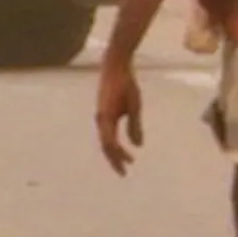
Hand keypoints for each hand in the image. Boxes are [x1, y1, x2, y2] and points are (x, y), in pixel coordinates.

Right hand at [95, 59, 143, 175]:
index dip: (118, 158)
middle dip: (115, 159)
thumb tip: (137, 146)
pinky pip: (107, 131)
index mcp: (106, 118)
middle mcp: (100, 119)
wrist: (115, 64)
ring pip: (106, 139)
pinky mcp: (103, 111)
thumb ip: (135, 125)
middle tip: (125, 172)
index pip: (110, 145)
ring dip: (115, 150)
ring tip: (127, 159)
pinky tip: (122, 142)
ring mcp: (101, 115)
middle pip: (106, 145)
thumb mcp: (135, 105)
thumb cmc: (126, 83)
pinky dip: (114, 140)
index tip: (127, 169)